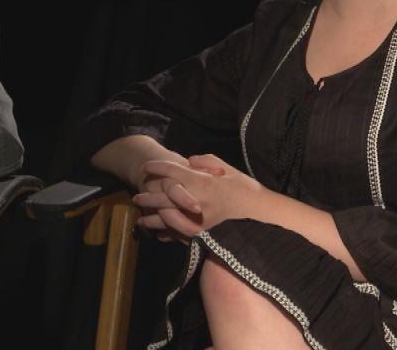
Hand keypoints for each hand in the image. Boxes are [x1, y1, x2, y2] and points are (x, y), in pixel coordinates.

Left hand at [136, 154, 264, 235]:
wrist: (260, 213)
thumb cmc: (244, 188)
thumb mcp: (226, 168)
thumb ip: (205, 162)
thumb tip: (187, 163)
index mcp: (202, 182)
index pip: (172, 172)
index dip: (156, 167)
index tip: (146, 167)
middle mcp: (196, 201)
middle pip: (163, 197)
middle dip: (148, 195)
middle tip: (136, 196)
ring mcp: (198, 220)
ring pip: (167, 219)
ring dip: (151, 219)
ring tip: (140, 219)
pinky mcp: (202, 234)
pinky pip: (179, 235)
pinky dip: (167, 235)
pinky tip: (158, 234)